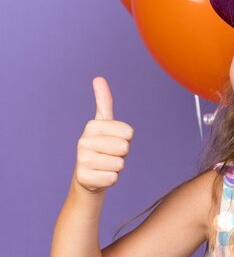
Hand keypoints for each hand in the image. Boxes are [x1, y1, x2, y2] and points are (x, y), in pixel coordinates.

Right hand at [73, 76, 133, 193]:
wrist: (88, 177)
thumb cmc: (101, 147)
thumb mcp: (104, 124)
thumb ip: (104, 102)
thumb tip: (98, 77)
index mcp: (92, 126)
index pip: (129, 133)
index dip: (126, 140)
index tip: (114, 141)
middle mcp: (83, 141)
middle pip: (124, 148)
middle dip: (122, 154)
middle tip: (110, 155)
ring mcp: (82, 160)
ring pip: (120, 164)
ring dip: (116, 167)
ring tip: (104, 165)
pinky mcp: (83, 178)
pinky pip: (113, 178)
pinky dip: (111, 179)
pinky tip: (101, 176)